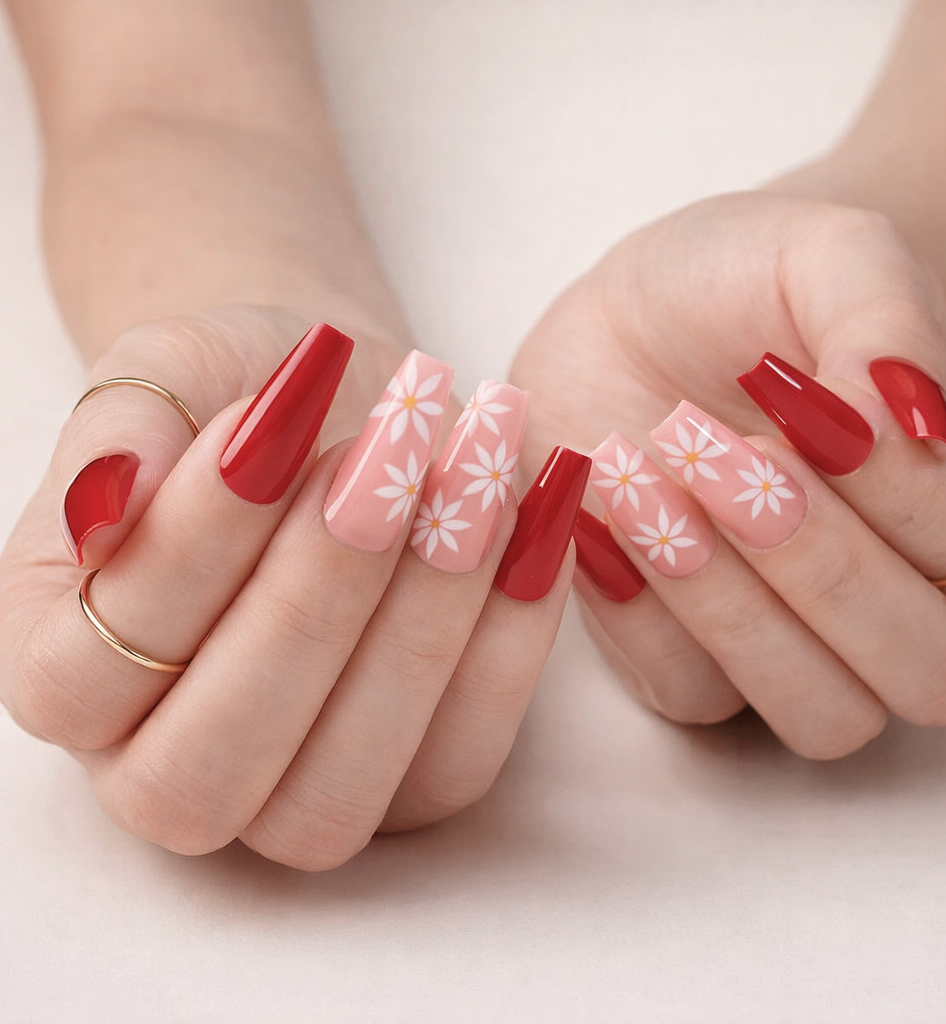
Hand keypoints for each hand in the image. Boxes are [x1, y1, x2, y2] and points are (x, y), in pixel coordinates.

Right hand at [0, 306, 579, 868]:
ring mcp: (296, 793)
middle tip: (385, 460)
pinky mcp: (416, 781)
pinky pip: (459, 758)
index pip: (86, 673)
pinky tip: (528, 522)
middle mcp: (165, 764)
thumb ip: (119, 436)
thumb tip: (100, 516)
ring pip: (336, 793)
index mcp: (69, 677)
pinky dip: (508, 641)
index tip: (272, 420)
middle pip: (209, 765)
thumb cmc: (244, 396)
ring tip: (471, 481)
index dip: (190, 550)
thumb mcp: (167, 375)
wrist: (345, 414)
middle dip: (311, 602)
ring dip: (418, 632)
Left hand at [511, 193, 945, 758]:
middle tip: (721, 454)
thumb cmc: (746, 283)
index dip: (892, 494)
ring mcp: (795, 638)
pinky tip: (603, 514)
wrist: (630, 316)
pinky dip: (640, 615)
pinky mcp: (691, 654)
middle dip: (821, 567)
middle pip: (930, 673)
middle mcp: (900, 593)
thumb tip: (912, 432)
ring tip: (645, 484)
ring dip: (732, 608)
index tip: (789, 396)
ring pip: (823, 715)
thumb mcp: (827, 254)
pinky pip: (692, 692)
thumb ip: (887, 323)